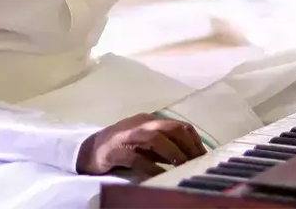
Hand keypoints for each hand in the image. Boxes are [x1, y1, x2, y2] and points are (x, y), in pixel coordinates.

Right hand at [76, 113, 206, 175]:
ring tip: (182, 166)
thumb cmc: (123, 147)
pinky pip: (136, 157)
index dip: (195, 141)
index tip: (205, 157)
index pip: (180, 126)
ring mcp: (128, 135)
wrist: (90, 150)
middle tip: (196, 164)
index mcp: (152, 120)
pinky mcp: (116, 150)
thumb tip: (191, 157)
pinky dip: (150, 166)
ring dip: (172, 153)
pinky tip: (159, 175)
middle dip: (187, 146)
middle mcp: (142, 123)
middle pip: (171, 128)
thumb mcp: (147, 144)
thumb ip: (165, 146)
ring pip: (155, 138)